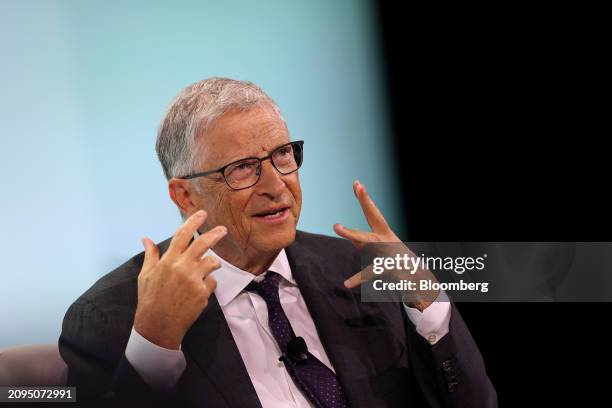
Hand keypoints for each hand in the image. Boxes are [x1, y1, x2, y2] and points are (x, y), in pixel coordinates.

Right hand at [134, 210, 226, 348]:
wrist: (158, 326)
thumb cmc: (150, 299)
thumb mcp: (145, 275)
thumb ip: (150, 255)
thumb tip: (145, 238)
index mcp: (168, 261)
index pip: (182, 235)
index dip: (193, 221)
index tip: (202, 213)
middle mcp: (182, 267)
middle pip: (203, 244)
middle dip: (215, 234)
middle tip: (223, 229)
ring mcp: (194, 279)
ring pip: (212, 263)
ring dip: (212, 264)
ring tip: (208, 268)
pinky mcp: (203, 292)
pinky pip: (212, 282)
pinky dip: (207, 285)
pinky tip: (198, 292)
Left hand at [333, 181, 437, 310]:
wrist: (418, 280)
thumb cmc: (395, 263)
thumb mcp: (378, 252)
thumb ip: (363, 245)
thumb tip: (354, 243)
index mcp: (385, 233)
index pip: (373, 213)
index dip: (365, 199)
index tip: (357, 183)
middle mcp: (387, 239)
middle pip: (375, 218)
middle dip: (366, 203)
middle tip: (359, 186)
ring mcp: (389, 251)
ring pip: (368, 241)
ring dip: (353, 234)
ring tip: (337, 226)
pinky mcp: (389, 268)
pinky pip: (370, 272)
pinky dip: (358, 279)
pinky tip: (347, 283)